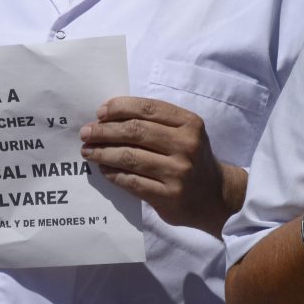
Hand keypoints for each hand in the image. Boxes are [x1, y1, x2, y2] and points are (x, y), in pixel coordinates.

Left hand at [80, 97, 243, 236]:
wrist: (216, 195)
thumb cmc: (193, 158)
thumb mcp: (185, 132)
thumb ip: (156, 122)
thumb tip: (108, 118)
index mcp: (189, 123)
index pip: (147, 109)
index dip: (119, 108)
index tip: (100, 113)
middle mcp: (186, 146)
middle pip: (135, 131)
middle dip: (104, 131)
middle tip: (86, 133)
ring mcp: (177, 172)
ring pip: (129, 157)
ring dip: (102, 153)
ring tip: (88, 151)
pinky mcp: (168, 196)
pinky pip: (132, 181)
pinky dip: (112, 174)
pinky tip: (103, 169)